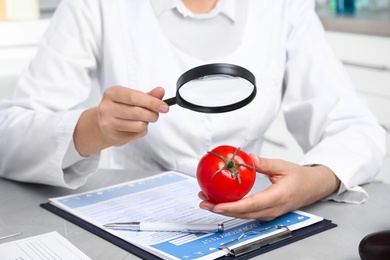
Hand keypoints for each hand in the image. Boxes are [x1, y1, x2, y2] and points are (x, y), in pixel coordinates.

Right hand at [74, 86, 168, 155]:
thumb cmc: (119, 108)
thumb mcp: (131, 97)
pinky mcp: (113, 136)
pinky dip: (141, 131)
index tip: (164, 106)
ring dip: (146, 123)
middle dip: (152, 114)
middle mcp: (106, 108)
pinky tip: (134, 127)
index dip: (152, 102)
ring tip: (142, 120)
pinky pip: (136, 134)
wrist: (102, 124)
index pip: (135, 97)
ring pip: (138, 125)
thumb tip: (160, 91)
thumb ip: (148, 95)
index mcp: (112, 93)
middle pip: (137, 112)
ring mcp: (108, 123)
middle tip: (155, 114)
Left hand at [199, 155, 339, 220]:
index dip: (231, 207)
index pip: (250, 205)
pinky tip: (221, 202)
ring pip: (243, 215)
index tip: (216, 205)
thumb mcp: (283, 166)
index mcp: (277, 197)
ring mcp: (268, 213)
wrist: (312, 187)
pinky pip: (246, 213)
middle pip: (242, 213)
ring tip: (207, 202)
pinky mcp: (265, 212)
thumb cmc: (300, 177)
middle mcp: (271, 209)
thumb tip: (248, 158)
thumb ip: (265, 163)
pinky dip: (232, 209)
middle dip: (221, 209)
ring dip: (224, 209)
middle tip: (204, 202)